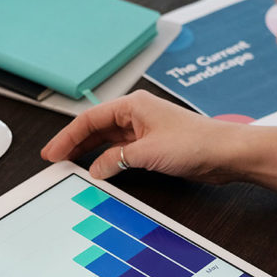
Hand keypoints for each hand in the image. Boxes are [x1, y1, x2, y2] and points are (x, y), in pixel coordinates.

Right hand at [41, 90, 240, 181]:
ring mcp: (143, 132)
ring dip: (88, 151)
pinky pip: (120, 152)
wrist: (224, 153)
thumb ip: (116, 160)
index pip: (90, 119)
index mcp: (133, 106)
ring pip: (106, 140)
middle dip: (73, 143)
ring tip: (69, 163)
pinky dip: (106, 160)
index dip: (67, 136)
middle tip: (54, 158)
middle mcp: (136, 116)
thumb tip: (95, 169)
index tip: (52, 151)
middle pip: (95, 128)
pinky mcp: (151, 147)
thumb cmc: (195, 143)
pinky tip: (98, 169)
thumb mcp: (147, 153)